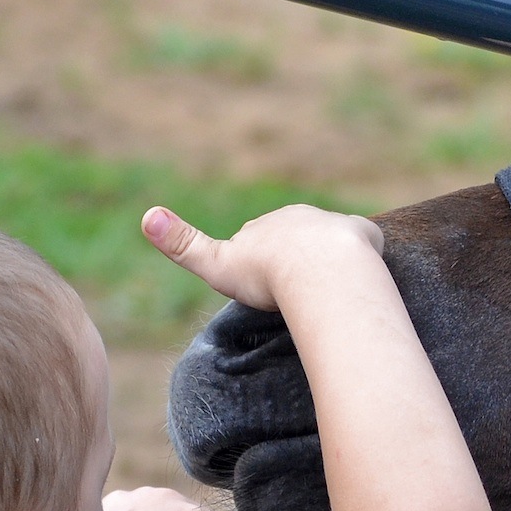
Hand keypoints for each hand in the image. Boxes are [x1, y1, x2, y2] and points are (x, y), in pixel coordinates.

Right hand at [143, 204, 384, 312]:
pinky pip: (365, 246)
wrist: (318, 269)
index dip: (263, 264)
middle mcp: (300, 218)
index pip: (263, 242)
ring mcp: (334, 226)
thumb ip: (184, 245)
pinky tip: (360, 283)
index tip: (266, 284)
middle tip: (299, 295)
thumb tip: (146, 215)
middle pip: (298, 242)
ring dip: (331, 265)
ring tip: (331, 295)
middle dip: (298, 262)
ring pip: (332, 245)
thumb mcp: (217, 264)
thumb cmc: (267, 274)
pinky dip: (362, 263)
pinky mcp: (364, 235)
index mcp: (267, 225)